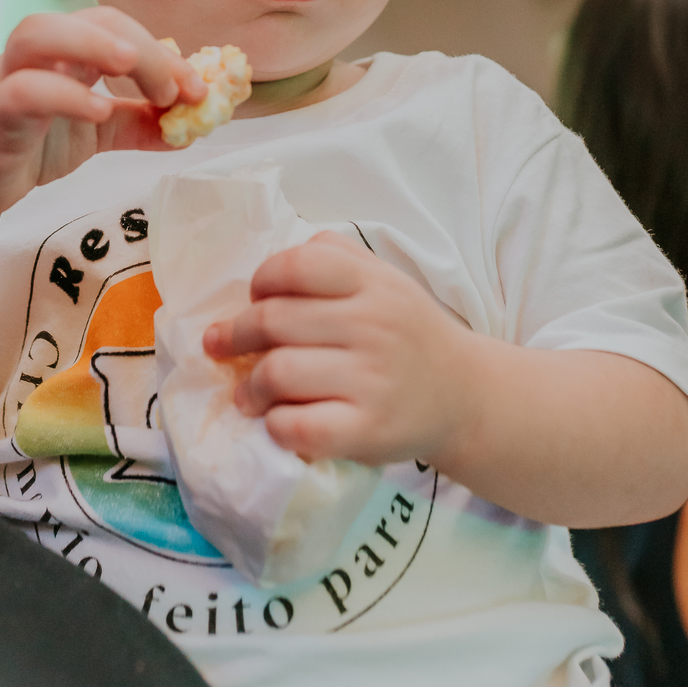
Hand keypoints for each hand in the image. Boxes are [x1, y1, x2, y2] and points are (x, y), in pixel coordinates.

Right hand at [0, 7, 206, 221]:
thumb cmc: (25, 144)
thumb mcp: (96, 134)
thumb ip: (138, 125)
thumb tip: (191, 128)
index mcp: (66, 52)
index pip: (118, 27)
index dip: (162, 51)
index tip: (198, 90)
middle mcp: (37, 56)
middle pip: (86, 19)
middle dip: (139, 44)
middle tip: (176, 88)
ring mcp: (6, 82)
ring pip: (36, 34)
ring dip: (89, 44)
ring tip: (130, 66)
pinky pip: (20, 93)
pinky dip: (61, 96)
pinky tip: (98, 111)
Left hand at [202, 232, 471, 466]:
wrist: (463, 396)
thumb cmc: (408, 333)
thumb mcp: (384, 280)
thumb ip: (334, 256)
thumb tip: (270, 268)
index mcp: (374, 284)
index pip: (298, 265)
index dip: (261, 280)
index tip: (254, 299)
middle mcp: (374, 326)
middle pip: (273, 321)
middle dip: (235, 335)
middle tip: (224, 347)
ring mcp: (373, 380)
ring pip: (277, 373)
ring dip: (249, 387)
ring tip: (248, 394)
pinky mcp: (368, 430)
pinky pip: (297, 426)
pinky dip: (275, 425)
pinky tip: (278, 421)